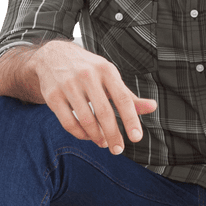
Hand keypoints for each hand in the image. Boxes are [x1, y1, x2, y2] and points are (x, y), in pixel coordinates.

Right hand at [30, 41, 156, 152]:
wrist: (53, 56)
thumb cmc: (89, 70)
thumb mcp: (110, 77)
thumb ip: (129, 96)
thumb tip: (153, 107)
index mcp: (106, 70)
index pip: (123, 99)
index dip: (131, 120)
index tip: (136, 138)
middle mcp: (87, 75)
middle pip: (104, 112)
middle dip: (113, 135)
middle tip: (118, 149)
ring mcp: (68, 85)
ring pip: (86, 120)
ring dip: (97, 137)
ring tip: (104, 143)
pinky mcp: (52, 96)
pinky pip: (68, 123)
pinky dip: (80, 134)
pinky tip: (88, 136)